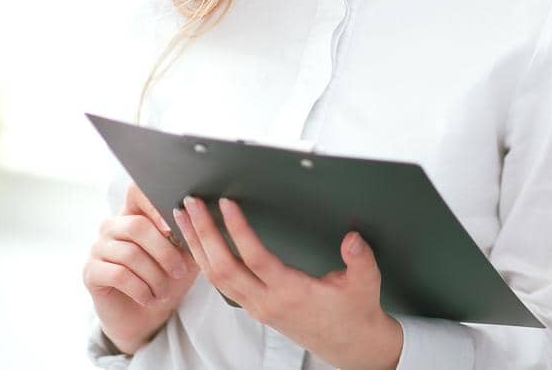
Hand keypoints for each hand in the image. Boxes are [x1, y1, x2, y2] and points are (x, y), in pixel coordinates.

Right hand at [82, 182, 200, 354]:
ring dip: (154, 277)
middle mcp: (112, 226)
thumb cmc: (167, 279)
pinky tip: (149, 298)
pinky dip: (140, 289)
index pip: (137, 190)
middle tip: (180, 271)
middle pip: (138, 227)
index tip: (172, 229)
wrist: (146, 317)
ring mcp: (98, 247)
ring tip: (165, 292)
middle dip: (165, 252)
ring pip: (130, 254)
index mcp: (134, 213)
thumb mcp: (185, 255)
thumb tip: (198, 215)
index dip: (154, 205)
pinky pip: (118, 275)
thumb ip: (189, 234)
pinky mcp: (91, 272)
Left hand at [173, 195, 403, 369]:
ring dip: (197, 246)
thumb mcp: (366, 284)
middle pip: (223, 267)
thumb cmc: (356, 314)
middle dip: (204, 233)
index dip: (238, 229)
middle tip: (192, 204)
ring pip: (216, 278)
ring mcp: (258, 307)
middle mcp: (268, 302)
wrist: (352, 347)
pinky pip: (222, 286)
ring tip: (184, 218)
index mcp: (292, 293)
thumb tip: (353, 239)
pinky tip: (200, 245)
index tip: (227, 204)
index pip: (255, 258)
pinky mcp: (256, 309)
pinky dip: (205, 262)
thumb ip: (361, 259)